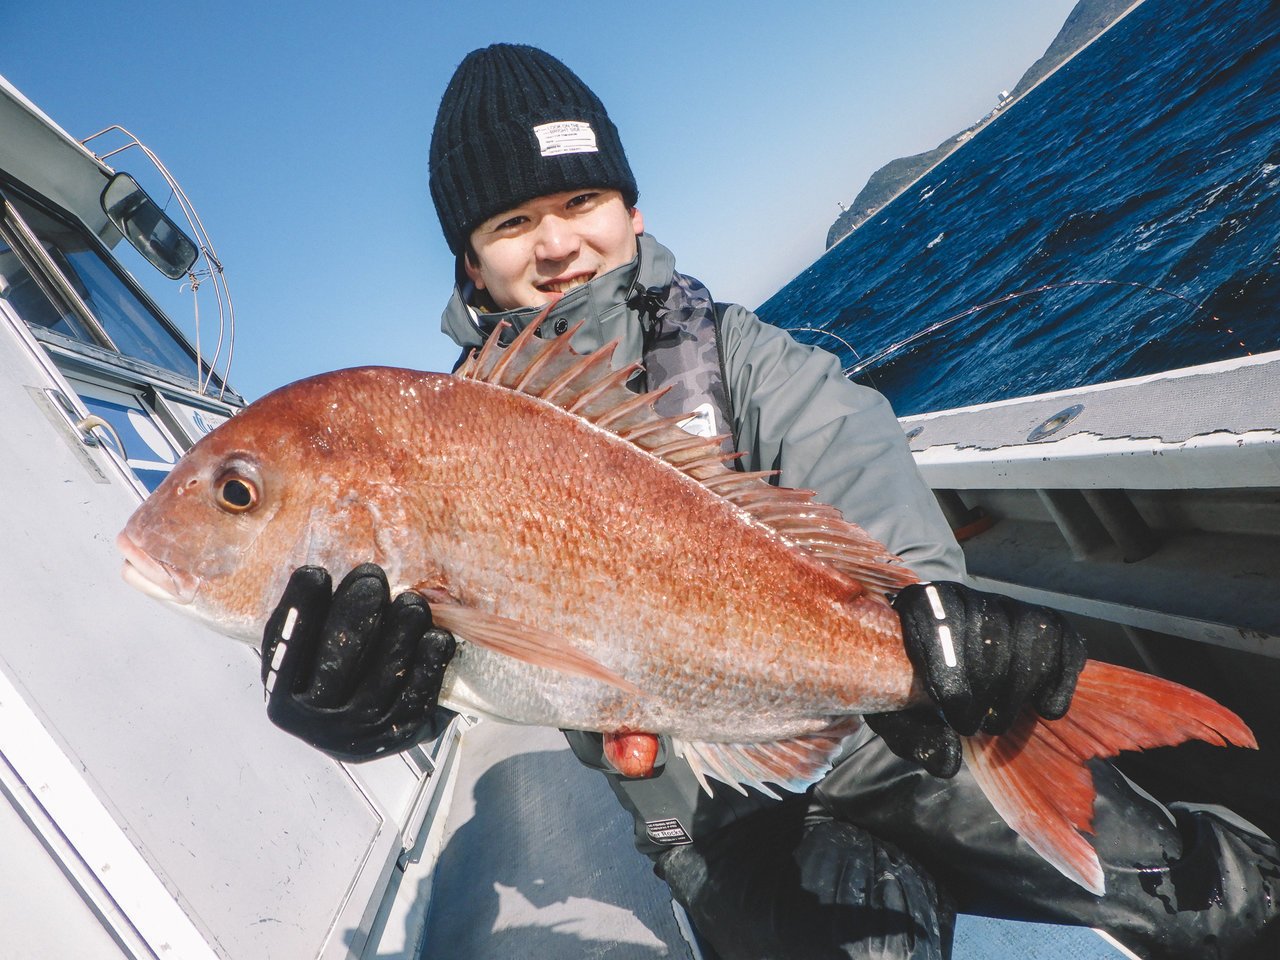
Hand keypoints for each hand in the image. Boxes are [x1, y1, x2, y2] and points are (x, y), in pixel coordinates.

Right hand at [261, 564, 455, 761]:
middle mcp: (316, 719)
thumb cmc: (328, 680)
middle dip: (356, 614)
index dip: (299, 611)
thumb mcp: (302, 657)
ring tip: (412, 602)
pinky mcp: (398, 731)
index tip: (315, 574)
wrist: (359, 733)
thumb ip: (304, 625)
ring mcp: (359, 729)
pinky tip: (436, 636)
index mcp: (283, 697)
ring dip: (401, 633)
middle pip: (336, 660)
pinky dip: (429, 663)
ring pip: (382, 675)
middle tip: (373, 581)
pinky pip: (417, 693)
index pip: (286, 650)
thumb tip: (314, 577)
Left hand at [866, 581, 1086, 776]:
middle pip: (989, 630)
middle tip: (973, 724)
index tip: (956, 715)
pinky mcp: (1042, 620)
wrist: (942, 671)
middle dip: (985, 688)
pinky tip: (1045, 708)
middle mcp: (965, 594)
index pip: (937, 620)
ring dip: (1019, 687)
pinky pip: (1063, 637)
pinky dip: (1061, 676)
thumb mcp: (898, 714)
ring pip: (1029, 631)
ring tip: (998, 721)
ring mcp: (1005, 604)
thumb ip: (912, 735)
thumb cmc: (911, 689)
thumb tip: (948, 761)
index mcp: (919, 605)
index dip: (951, 671)